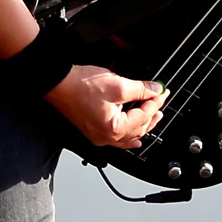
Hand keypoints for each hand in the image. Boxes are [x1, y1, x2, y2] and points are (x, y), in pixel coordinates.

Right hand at [43, 65, 168, 149]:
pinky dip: (129, 133)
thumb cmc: (81, 85)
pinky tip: (134, 134)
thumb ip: (140, 89)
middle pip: (138, 130)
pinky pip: (117, 138)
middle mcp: (105, 138)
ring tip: (153, 115)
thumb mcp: (118, 84)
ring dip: (142, 125)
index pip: (143, 116)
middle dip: (152, 115)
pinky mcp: (93, 130)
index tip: (163, 91)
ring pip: (128, 136)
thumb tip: (155, 90)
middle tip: (161, 102)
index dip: (156, 102)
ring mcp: (98, 136)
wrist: (58, 84)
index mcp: (113, 129)